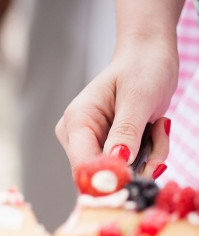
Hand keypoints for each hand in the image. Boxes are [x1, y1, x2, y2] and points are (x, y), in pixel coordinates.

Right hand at [56, 39, 177, 175]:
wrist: (148, 56)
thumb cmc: (141, 68)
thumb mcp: (138, 98)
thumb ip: (125, 131)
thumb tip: (117, 162)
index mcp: (77, 121)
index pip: (84, 164)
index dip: (109, 177)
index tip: (138, 179)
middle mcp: (78, 137)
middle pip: (103, 173)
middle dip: (137, 165)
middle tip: (158, 134)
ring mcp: (93, 143)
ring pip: (121, 172)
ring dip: (149, 157)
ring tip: (158, 126)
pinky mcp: (109, 147)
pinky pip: (131, 165)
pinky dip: (150, 154)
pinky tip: (154, 129)